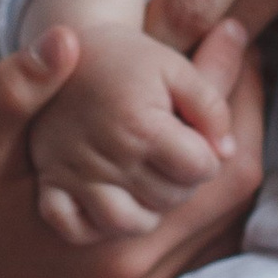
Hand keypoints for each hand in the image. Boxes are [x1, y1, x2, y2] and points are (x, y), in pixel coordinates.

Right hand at [0, 30, 262, 277]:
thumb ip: (17, 91)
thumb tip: (64, 38)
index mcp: (118, 238)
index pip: (220, 168)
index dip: (236, 102)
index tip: (234, 43)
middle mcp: (140, 272)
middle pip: (233, 197)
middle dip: (239, 126)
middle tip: (236, 61)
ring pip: (219, 223)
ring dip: (221, 162)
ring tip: (216, 99)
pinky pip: (193, 243)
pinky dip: (198, 197)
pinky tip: (181, 155)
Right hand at [31, 20, 246, 242]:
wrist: (60, 49)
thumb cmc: (126, 60)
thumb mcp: (175, 66)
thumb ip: (212, 106)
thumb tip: (226, 152)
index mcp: (141, 125)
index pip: (200, 169)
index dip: (205, 154)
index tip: (192, 136)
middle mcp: (107, 156)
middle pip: (171, 198)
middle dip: (181, 179)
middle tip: (168, 152)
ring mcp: (75, 176)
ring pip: (131, 224)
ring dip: (148, 207)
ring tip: (147, 178)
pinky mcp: (50, 186)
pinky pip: (77, 228)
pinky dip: (95, 224)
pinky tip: (109, 198)